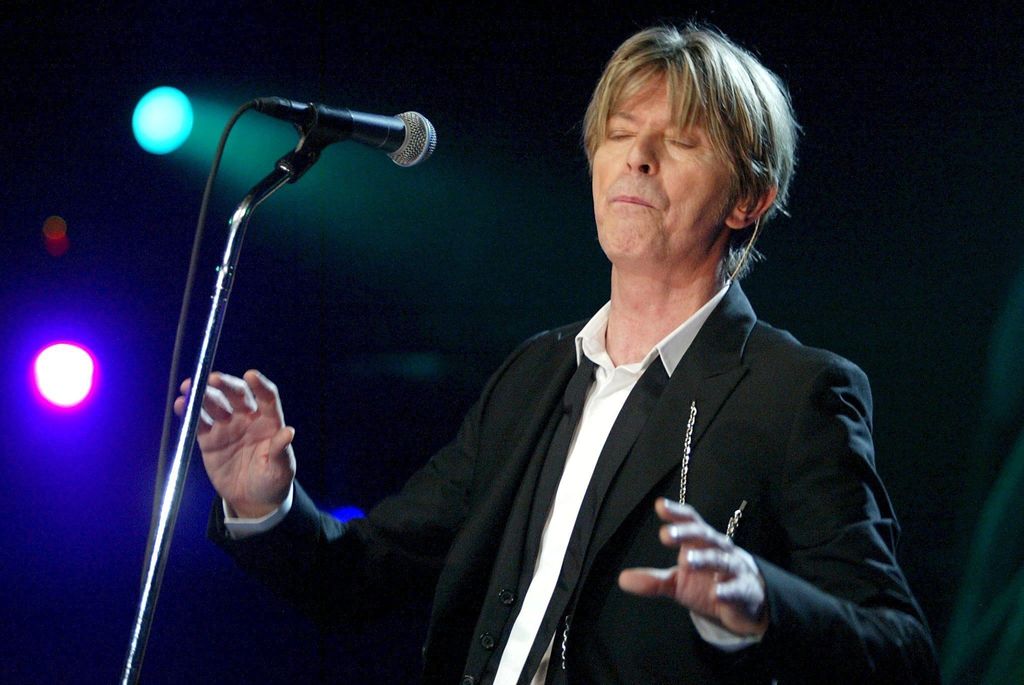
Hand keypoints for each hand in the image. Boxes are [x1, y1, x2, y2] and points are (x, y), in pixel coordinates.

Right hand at [175, 370, 295, 518]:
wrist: (252, 500)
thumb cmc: (273, 481)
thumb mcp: (282, 470)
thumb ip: (280, 451)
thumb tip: (288, 432)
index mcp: (269, 422)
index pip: (267, 398)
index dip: (260, 385)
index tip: (251, 375)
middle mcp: (248, 419)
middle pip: (237, 395)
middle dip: (225, 385)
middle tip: (212, 379)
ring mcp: (227, 427)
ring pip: (215, 405)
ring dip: (203, 394)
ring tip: (189, 386)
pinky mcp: (209, 439)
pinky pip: (198, 422)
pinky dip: (188, 412)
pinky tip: (181, 404)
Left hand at [619, 498, 767, 636]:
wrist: (747, 602)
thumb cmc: (709, 582)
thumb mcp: (678, 582)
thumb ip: (653, 580)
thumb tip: (622, 579)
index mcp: (701, 542)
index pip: (690, 521)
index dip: (676, 513)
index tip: (660, 505)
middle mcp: (719, 549)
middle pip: (704, 536)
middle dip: (686, 533)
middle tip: (665, 535)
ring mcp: (733, 569)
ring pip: (720, 560)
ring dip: (704, 559)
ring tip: (685, 561)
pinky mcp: (744, 591)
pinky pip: (737, 589)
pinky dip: (728, 590)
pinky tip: (717, 594)